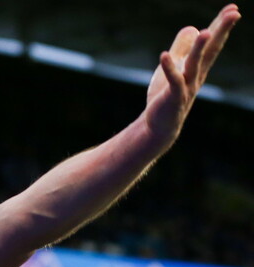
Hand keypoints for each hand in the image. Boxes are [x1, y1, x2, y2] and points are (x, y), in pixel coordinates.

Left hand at [144, 5, 240, 141]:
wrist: (160, 126)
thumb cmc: (167, 96)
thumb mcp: (175, 67)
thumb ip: (182, 49)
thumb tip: (192, 28)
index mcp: (198, 67)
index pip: (213, 44)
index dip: (221, 26)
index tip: (233, 8)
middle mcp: (196, 75)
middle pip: (211, 51)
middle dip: (221, 31)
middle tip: (235, 13)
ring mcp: (186, 86)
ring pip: (194, 65)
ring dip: (199, 49)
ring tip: (205, 32)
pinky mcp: (173, 97)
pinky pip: (172, 81)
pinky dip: (169, 68)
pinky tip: (164, 55)